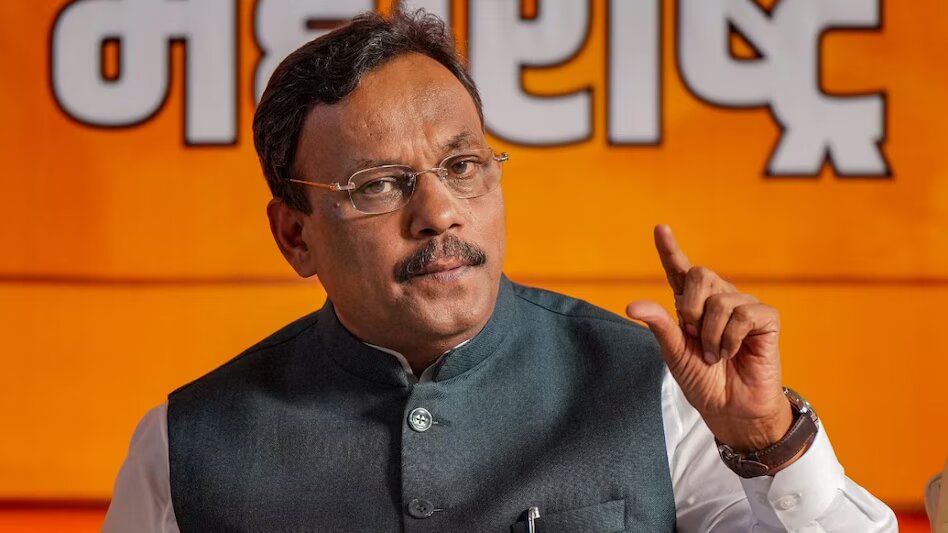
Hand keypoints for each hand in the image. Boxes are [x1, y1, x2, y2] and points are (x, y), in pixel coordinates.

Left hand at [626, 225, 792, 451]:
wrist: (731, 409)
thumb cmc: (703, 381)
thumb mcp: (674, 352)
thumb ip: (659, 325)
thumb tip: (632, 305)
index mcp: (691, 305)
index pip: (679, 270)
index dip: (670, 249)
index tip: (660, 229)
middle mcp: (718, 299)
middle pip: (700, 275)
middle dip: (691, 309)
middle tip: (695, 337)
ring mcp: (743, 306)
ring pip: (720, 300)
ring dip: (711, 335)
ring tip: (716, 355)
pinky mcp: (765, 318)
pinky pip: (743, 313)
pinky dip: (732, 338)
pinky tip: (734, 353)